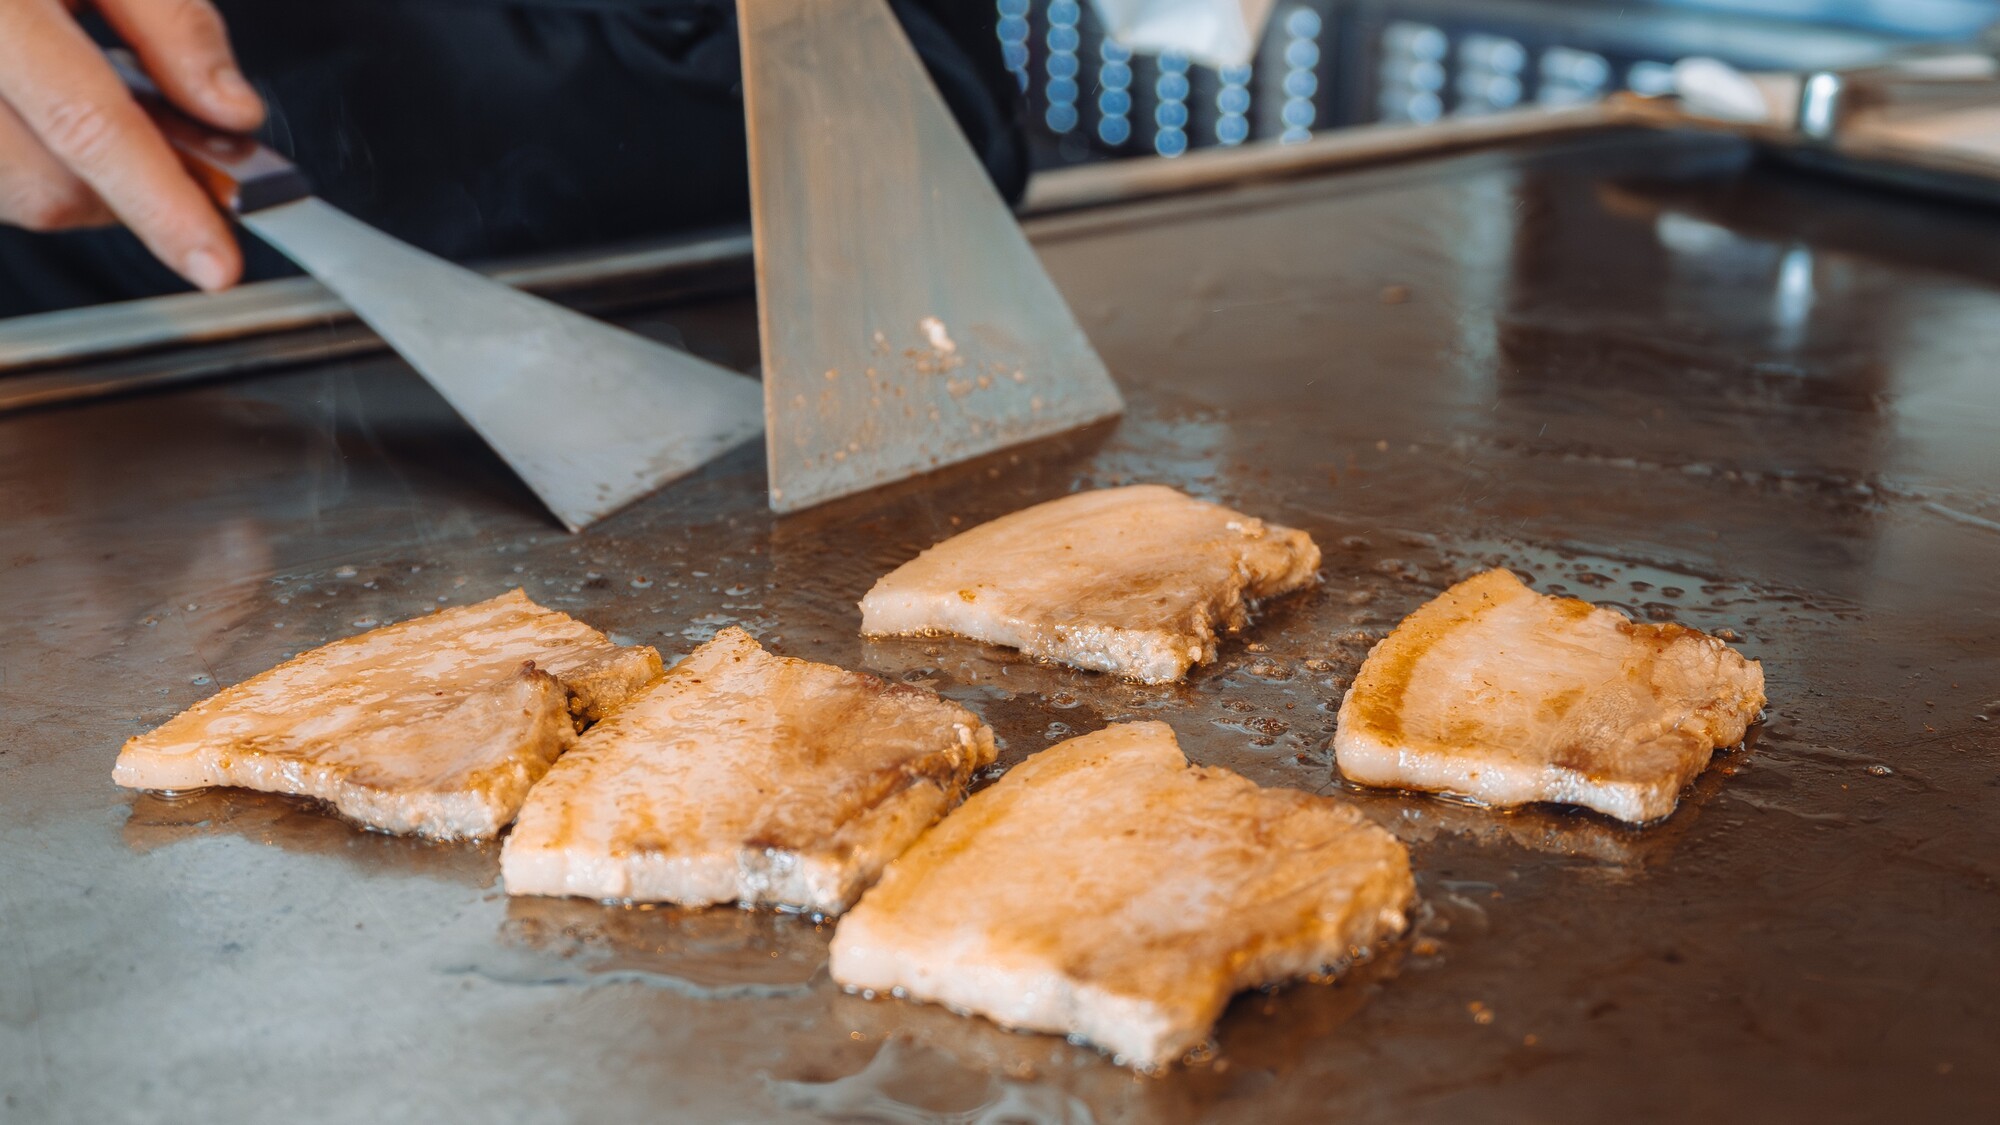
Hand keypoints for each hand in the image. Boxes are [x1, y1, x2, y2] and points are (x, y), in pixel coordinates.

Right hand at [0, 0, 264, 289]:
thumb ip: (174, 23)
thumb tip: (233, 114)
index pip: (86, 122)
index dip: (161, 202)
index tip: (217, 265)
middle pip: (50, 186)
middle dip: (130, 190)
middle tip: (161, 138)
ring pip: (20, 200)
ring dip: (80, 179)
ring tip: (80, 102)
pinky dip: (39, 168)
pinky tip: (41, 117)